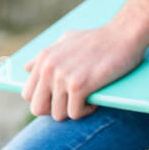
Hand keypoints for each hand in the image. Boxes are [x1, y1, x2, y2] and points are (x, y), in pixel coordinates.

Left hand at [21, 24, 143, 119]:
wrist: (123, 34)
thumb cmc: (98, 38)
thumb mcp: (66, 40)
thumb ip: (45, 55)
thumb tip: (25, 68)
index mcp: (43, 58)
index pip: (28, 94)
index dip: (43, 101)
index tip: (60, 99)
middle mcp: (48, 68)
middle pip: (38, 109)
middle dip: (55, 110)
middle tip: (72, 104)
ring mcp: (62, 77)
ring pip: (58, 114)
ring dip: (74, 111)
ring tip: (86, 99)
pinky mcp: (78, 85)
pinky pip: (75, 113)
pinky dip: (86, 111)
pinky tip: (94, 100)